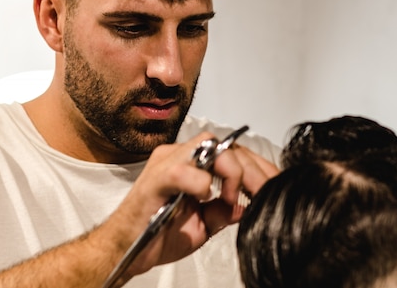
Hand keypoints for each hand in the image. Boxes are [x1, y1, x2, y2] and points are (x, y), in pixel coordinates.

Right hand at [107, 132, 278, 282]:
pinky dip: (200, 183)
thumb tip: (250, 205)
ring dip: (229, 172)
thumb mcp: (203, 224)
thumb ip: (224, 210)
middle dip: (251, 170)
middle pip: (227, 146)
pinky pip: (183, 169)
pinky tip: (203, 198)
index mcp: (193, 163)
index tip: (271, 189)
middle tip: (260, 194)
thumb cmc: (157, 233)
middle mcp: (181, 155)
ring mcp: (167, 162)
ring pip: (209, 147)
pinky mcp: (155, 178)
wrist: (125, 250)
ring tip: (230, 198)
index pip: (233, 153)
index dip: (256, 169)